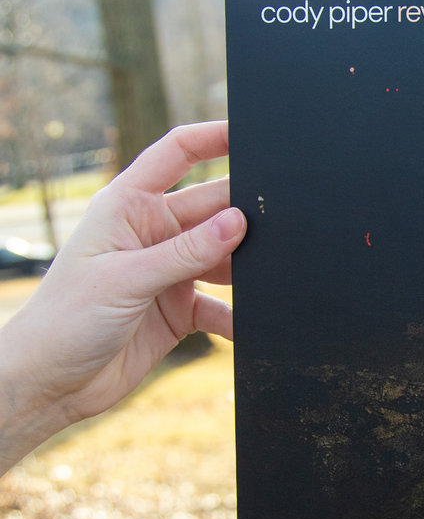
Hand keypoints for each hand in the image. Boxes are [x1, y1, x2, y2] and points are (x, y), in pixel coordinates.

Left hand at [0, 121, 245, 465]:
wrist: (49, 384)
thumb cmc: (66, 320)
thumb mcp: (127, 279)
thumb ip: (186, 252)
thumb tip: (239, 222)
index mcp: (128, 207)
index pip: (176, 154)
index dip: (213, 137)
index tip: (252, 134)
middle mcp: (152, 234)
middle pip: (213, 209)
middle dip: (245, 215)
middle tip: (280, 224)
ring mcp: (168, 272)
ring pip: (224, 257)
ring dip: (246, 268)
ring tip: (269, 277)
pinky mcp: (180, 310)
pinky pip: (222, 306)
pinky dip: (238, 315)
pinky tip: (250, 325)